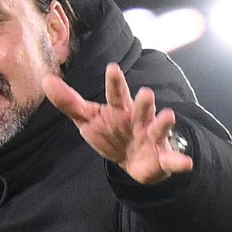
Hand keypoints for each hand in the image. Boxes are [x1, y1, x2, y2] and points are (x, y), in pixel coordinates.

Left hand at [44, 62, 193, 185]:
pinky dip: (179, 161)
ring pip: (159, 127)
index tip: (112, 68)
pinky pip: (172, 159)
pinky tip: (186, 163)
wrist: (134, 162)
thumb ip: (69, 102)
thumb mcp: (88, 119)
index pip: (115, 94)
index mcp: (119, 109)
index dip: (114, 83)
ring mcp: (151, 136)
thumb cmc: (111, 132)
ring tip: (168, 116)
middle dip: (143, 101)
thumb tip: (45, 81)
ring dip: (163, 122)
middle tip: (145, 93)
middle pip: (141, 107)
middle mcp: (138, 118)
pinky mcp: (161, 157)